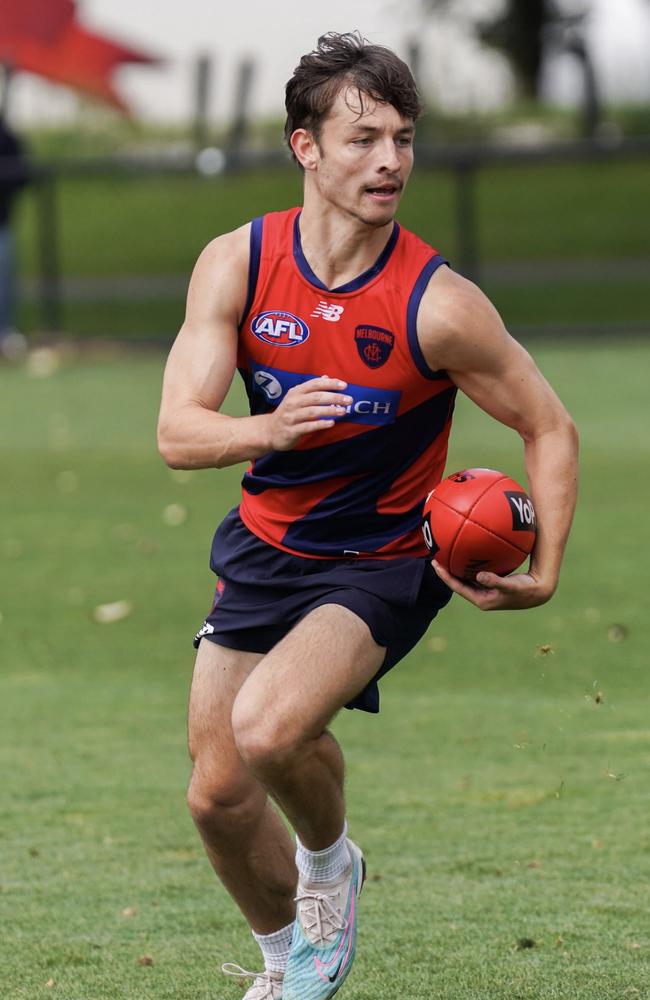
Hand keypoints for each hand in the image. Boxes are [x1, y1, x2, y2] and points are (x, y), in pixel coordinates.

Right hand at [267, 376, 352, 450]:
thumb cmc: (288, 413)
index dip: (330, 384)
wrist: (269, 431)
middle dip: (334, 397)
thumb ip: (312, 388)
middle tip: (348, 399)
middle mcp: (292, 402)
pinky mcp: (291, 430)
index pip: (314, 384)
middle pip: (315, 397)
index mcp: (295, 392)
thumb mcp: (297, 398)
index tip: (345, 385)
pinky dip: (320, 424)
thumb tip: (327, 377)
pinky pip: (307, 426)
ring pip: (312, 411)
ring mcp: (291, 417)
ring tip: (343, 411)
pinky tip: (331, 423)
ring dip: (329, 410)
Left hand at [432, 560, 553, 610]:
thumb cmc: (525, 591)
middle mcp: (481, 596)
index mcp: (482, 600)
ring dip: (456, 567)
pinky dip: (470, 564)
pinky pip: (476, 572)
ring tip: (447, 554)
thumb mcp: (510, 587)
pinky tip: (468, 551)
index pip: (458, 587)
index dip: (445, 576)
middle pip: (458, 582)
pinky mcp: (492, 584)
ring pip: (466, 577)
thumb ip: (495, 581)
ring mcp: (486, 590)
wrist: (538, 593)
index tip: (435, 564)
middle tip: (436, 557)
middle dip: (447, 571)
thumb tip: (479, 575)